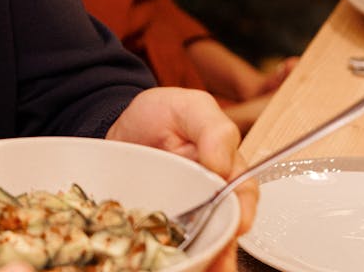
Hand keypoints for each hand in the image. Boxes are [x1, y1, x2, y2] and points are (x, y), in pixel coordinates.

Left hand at [106, 87, 256, 271]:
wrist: (120, 125)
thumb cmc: (160, 114)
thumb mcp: (190, 107)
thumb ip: (213, 128)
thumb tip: (221, 164)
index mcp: (226, 169)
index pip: (243, 196)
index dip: (242, 213)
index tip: (236, 225)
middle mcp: (210, 196)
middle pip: (225, 229)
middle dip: (222, 249)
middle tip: (216, 262)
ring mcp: (185, 212)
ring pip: (201, 243)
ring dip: (203, 259)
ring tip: (197, 269)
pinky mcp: (159, 223)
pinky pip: (170, 245)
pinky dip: (175, 259)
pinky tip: (172, 266)